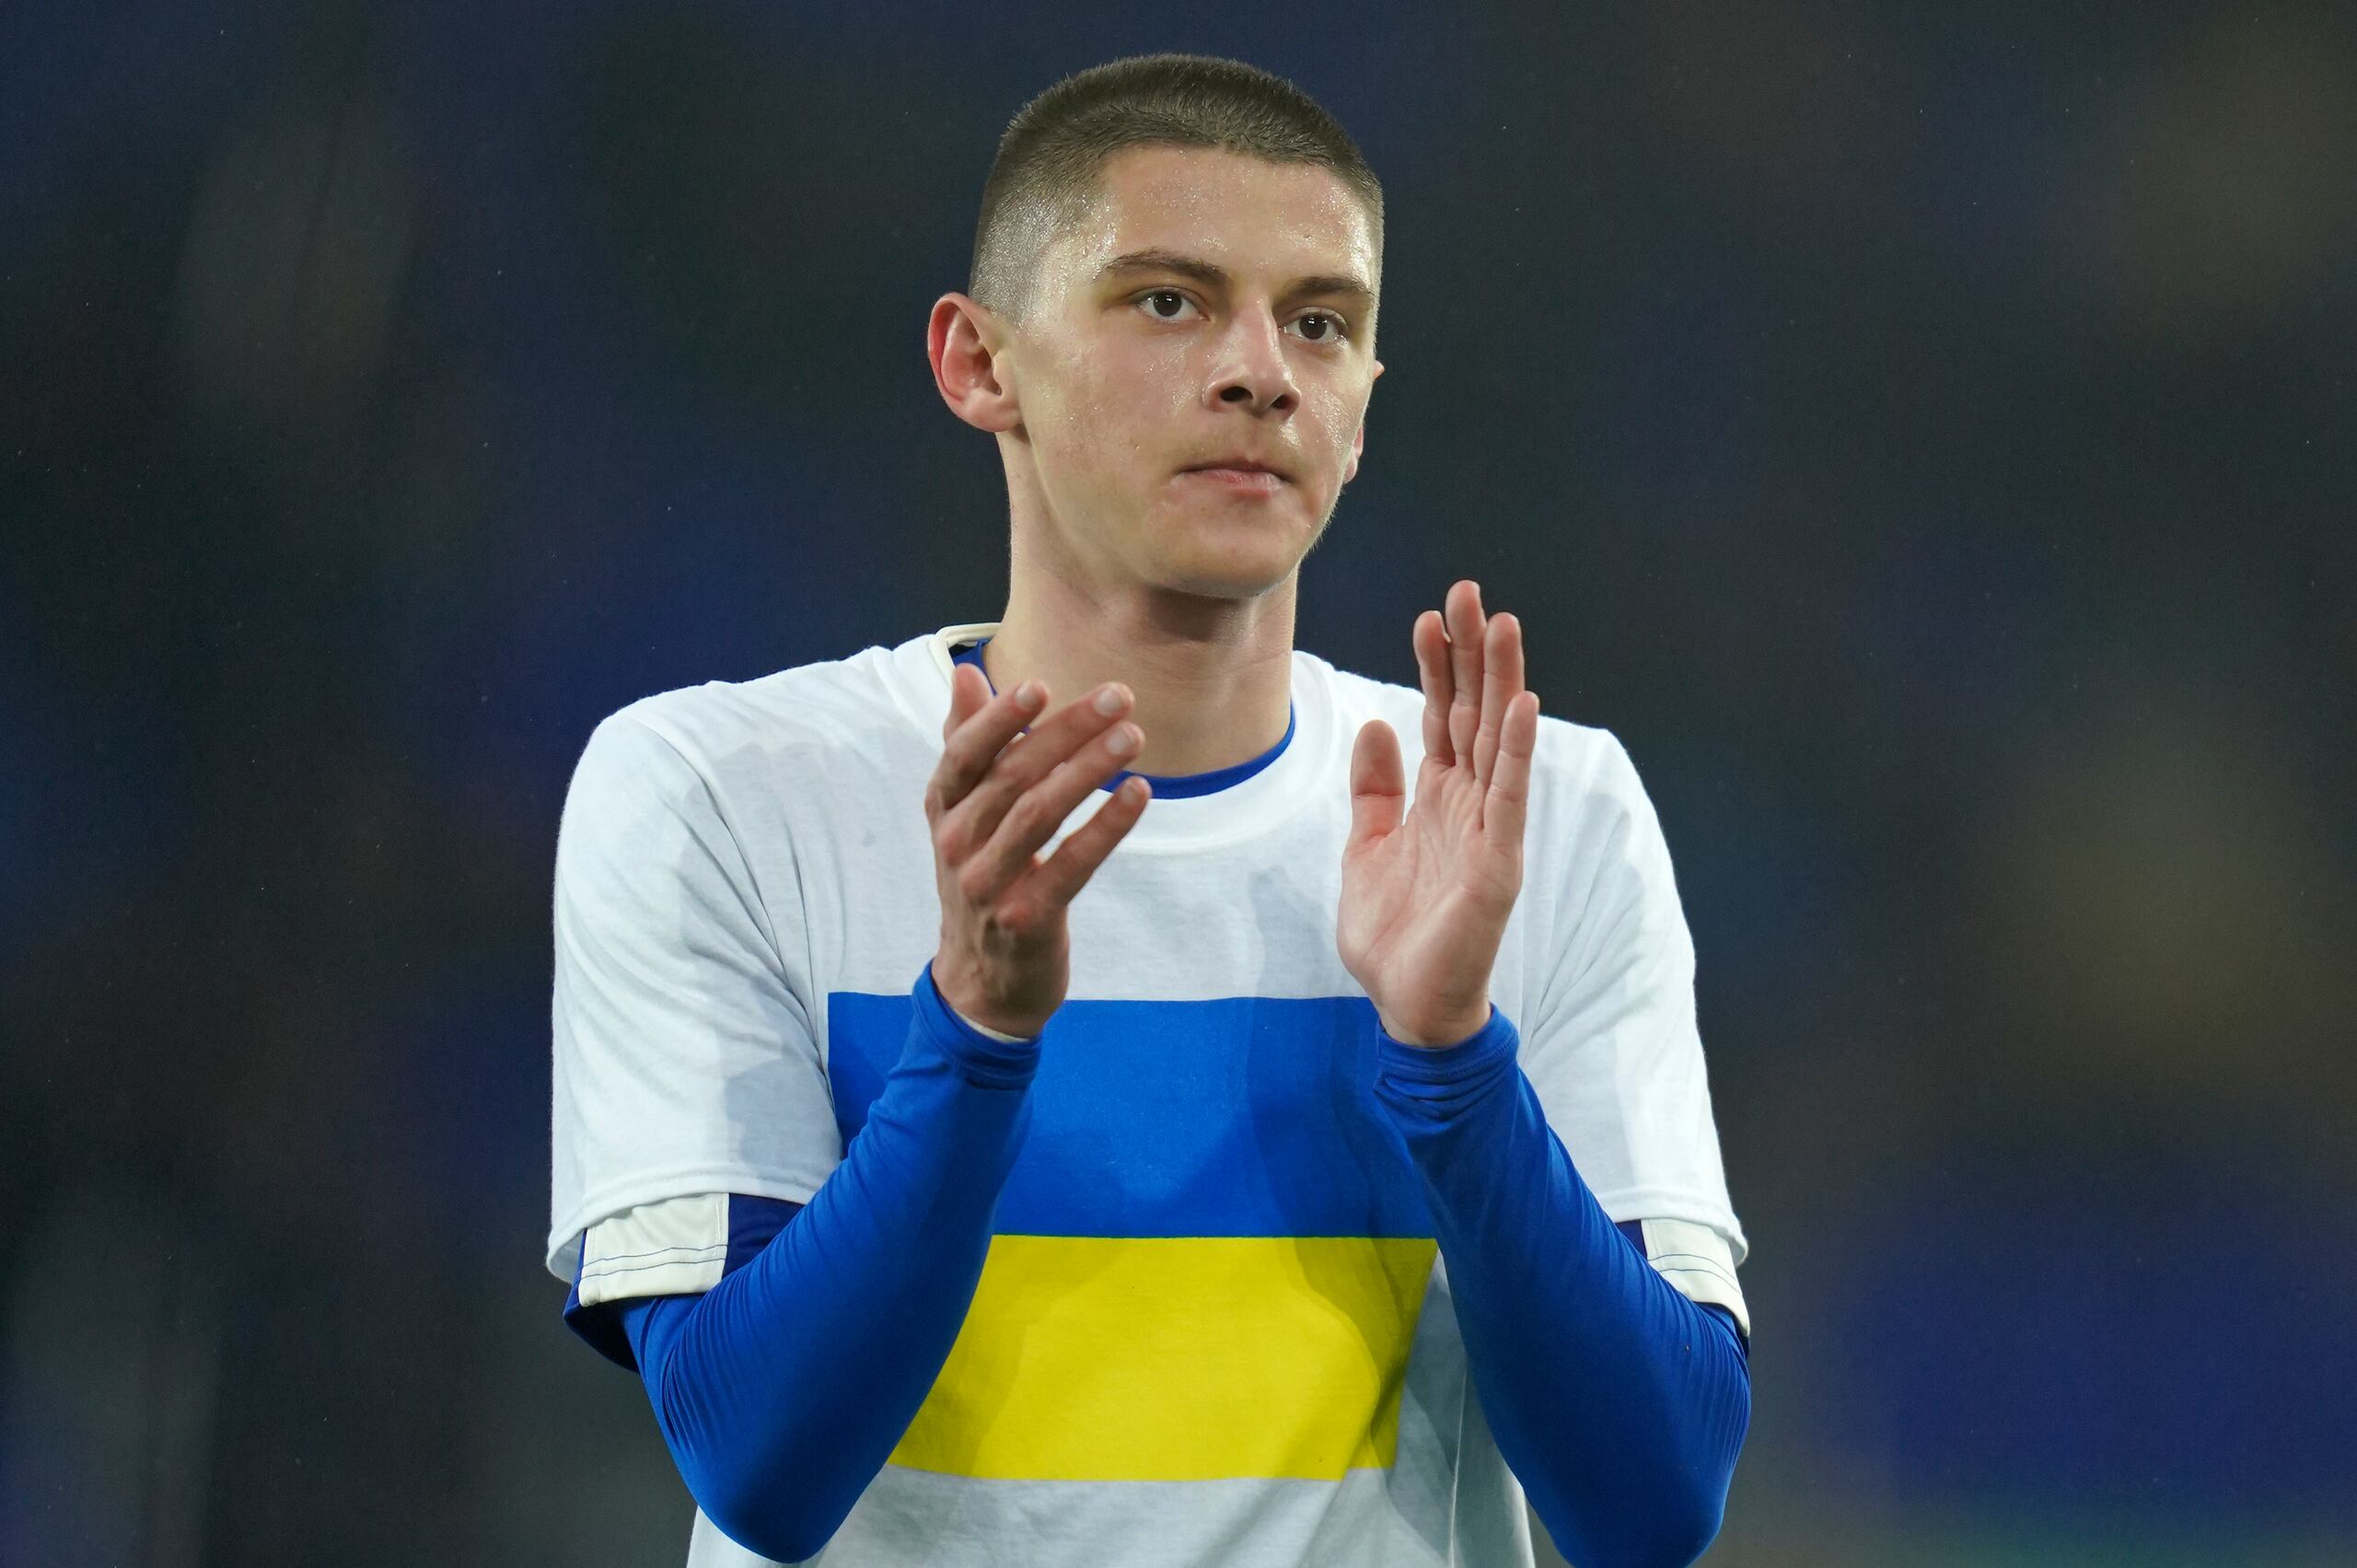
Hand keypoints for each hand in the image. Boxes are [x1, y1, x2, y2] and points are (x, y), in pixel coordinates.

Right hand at [926, 665, 1150, 1037]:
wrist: (982, 981)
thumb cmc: (982, 877)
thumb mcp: (964, 814)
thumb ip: (967, 742)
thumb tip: (968, 673)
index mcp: (942, 810)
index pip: (963, 754)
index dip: (997, 719)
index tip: (1040, 685)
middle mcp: (957, 844)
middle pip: (1012, 776)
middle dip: (1066, 731)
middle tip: (1119, 696)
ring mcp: (988, 884)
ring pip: (1040, 814)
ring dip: (1090, 769)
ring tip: (1133, 736)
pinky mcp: (1027, 918)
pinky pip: (1072, 864)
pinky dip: (1106, 825)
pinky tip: (1139, 793)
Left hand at [1338, 580, 1539, 1046]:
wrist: (1406, 1006)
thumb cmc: (1392, 936)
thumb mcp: (1366, 849)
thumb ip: (1375, 790)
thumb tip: (1376, 725)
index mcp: (1436, 799)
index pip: (1440, 718)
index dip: (1435, 668)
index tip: (1429, 616)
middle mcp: (1468, 804)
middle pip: (1471, 713)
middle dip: (1470, 654)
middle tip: (1469, 592)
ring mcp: (1488, 829)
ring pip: (1496, 740)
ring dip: (1500, 682)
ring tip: (1501, 624)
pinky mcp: (1498, 861)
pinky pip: (1509, 796)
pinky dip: (1514, 750)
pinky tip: (1522, 705)